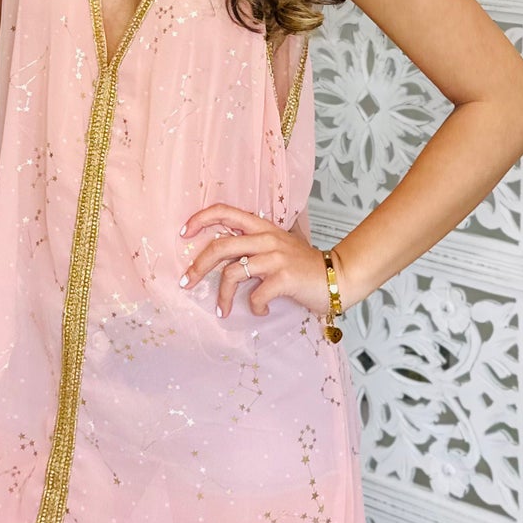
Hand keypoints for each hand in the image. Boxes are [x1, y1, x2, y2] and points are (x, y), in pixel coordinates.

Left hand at [179, 203, 339, 319]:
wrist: (338, 276)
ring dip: (223, 296)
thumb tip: (220, 256)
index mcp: (263, 227)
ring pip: (232, 273)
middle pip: (220, 246)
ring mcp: (275, 257)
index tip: (184, 233)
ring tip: (223, 310)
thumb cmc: (304, 266)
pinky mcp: (284, 278)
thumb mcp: (278, 246)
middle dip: (197, 266)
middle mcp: (267, 238)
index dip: (200, 219)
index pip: (225, 211)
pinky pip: (255, 295)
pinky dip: (253, 307)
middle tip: (186, 282)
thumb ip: (253, 245)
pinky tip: (260, 311)